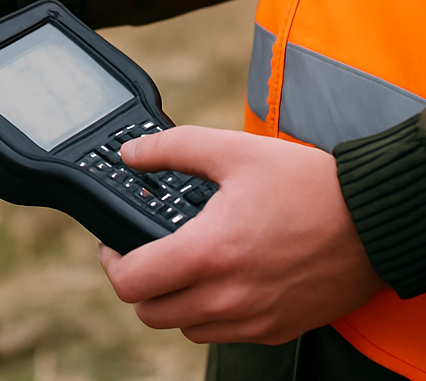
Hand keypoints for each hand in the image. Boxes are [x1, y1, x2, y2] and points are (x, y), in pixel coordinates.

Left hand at [97, 126, 383, 344]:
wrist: (372, 219)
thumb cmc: (307, 184)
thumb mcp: (232, 149)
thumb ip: (172, 149)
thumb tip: (132, 154)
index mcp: (209, 252)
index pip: (132, 283)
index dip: (111, 261)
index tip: (114, 244)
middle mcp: (228, 296)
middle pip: (151, 313)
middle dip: (140, 282)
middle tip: (147, 252)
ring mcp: (254, 319)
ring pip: (187, 327)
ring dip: (175, 300)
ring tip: (186, 262)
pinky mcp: (278, 328)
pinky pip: (226, 333)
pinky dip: (212, 311)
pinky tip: (224, 276)